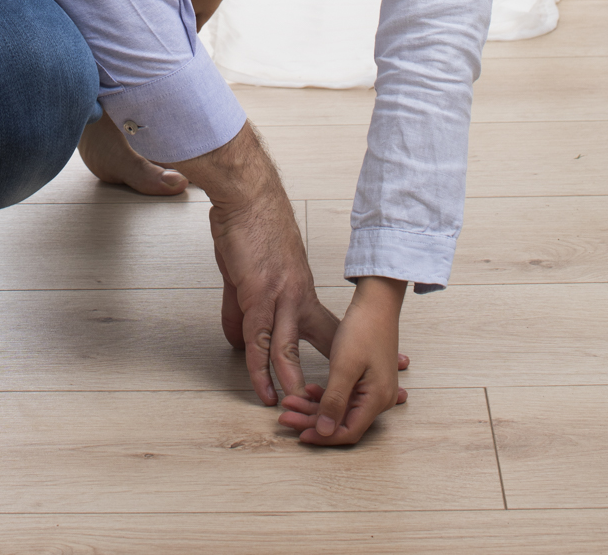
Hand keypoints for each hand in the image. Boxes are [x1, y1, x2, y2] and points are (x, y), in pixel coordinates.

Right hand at [177, 123, 339, 406]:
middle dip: (335, 374)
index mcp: (302, 288)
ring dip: (293, 383)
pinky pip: (258, 341)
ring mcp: (278, 297)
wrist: (246, 195)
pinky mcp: (255, 295)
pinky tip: (263, 391)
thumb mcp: (251, 270)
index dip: (348, 350)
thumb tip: (237, 340)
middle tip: (346, 402)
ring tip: (301, 411)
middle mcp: (297, 296)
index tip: (370, 366)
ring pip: (289, 350)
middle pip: (323, 343)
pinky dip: (260, 370)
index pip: (330, 327)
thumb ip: (242, 307)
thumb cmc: (250, 225)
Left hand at [277, 276, 408, 445]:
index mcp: (377, 399)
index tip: (297, 431)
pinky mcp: (368, 379)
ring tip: (291, 401)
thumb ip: (334, 401)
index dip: (321, 435)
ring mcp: (375, 390)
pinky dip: (326, 397)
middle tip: (286, 414)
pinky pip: (346, 397)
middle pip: (342, 423)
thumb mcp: (344, 366)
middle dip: (312, 421)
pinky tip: (311, 391)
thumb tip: (324, 432)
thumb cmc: (363, 329)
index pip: (347, 433)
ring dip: (316, 408)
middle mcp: (380, 400)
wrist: (377, 302)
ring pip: (341, 410)